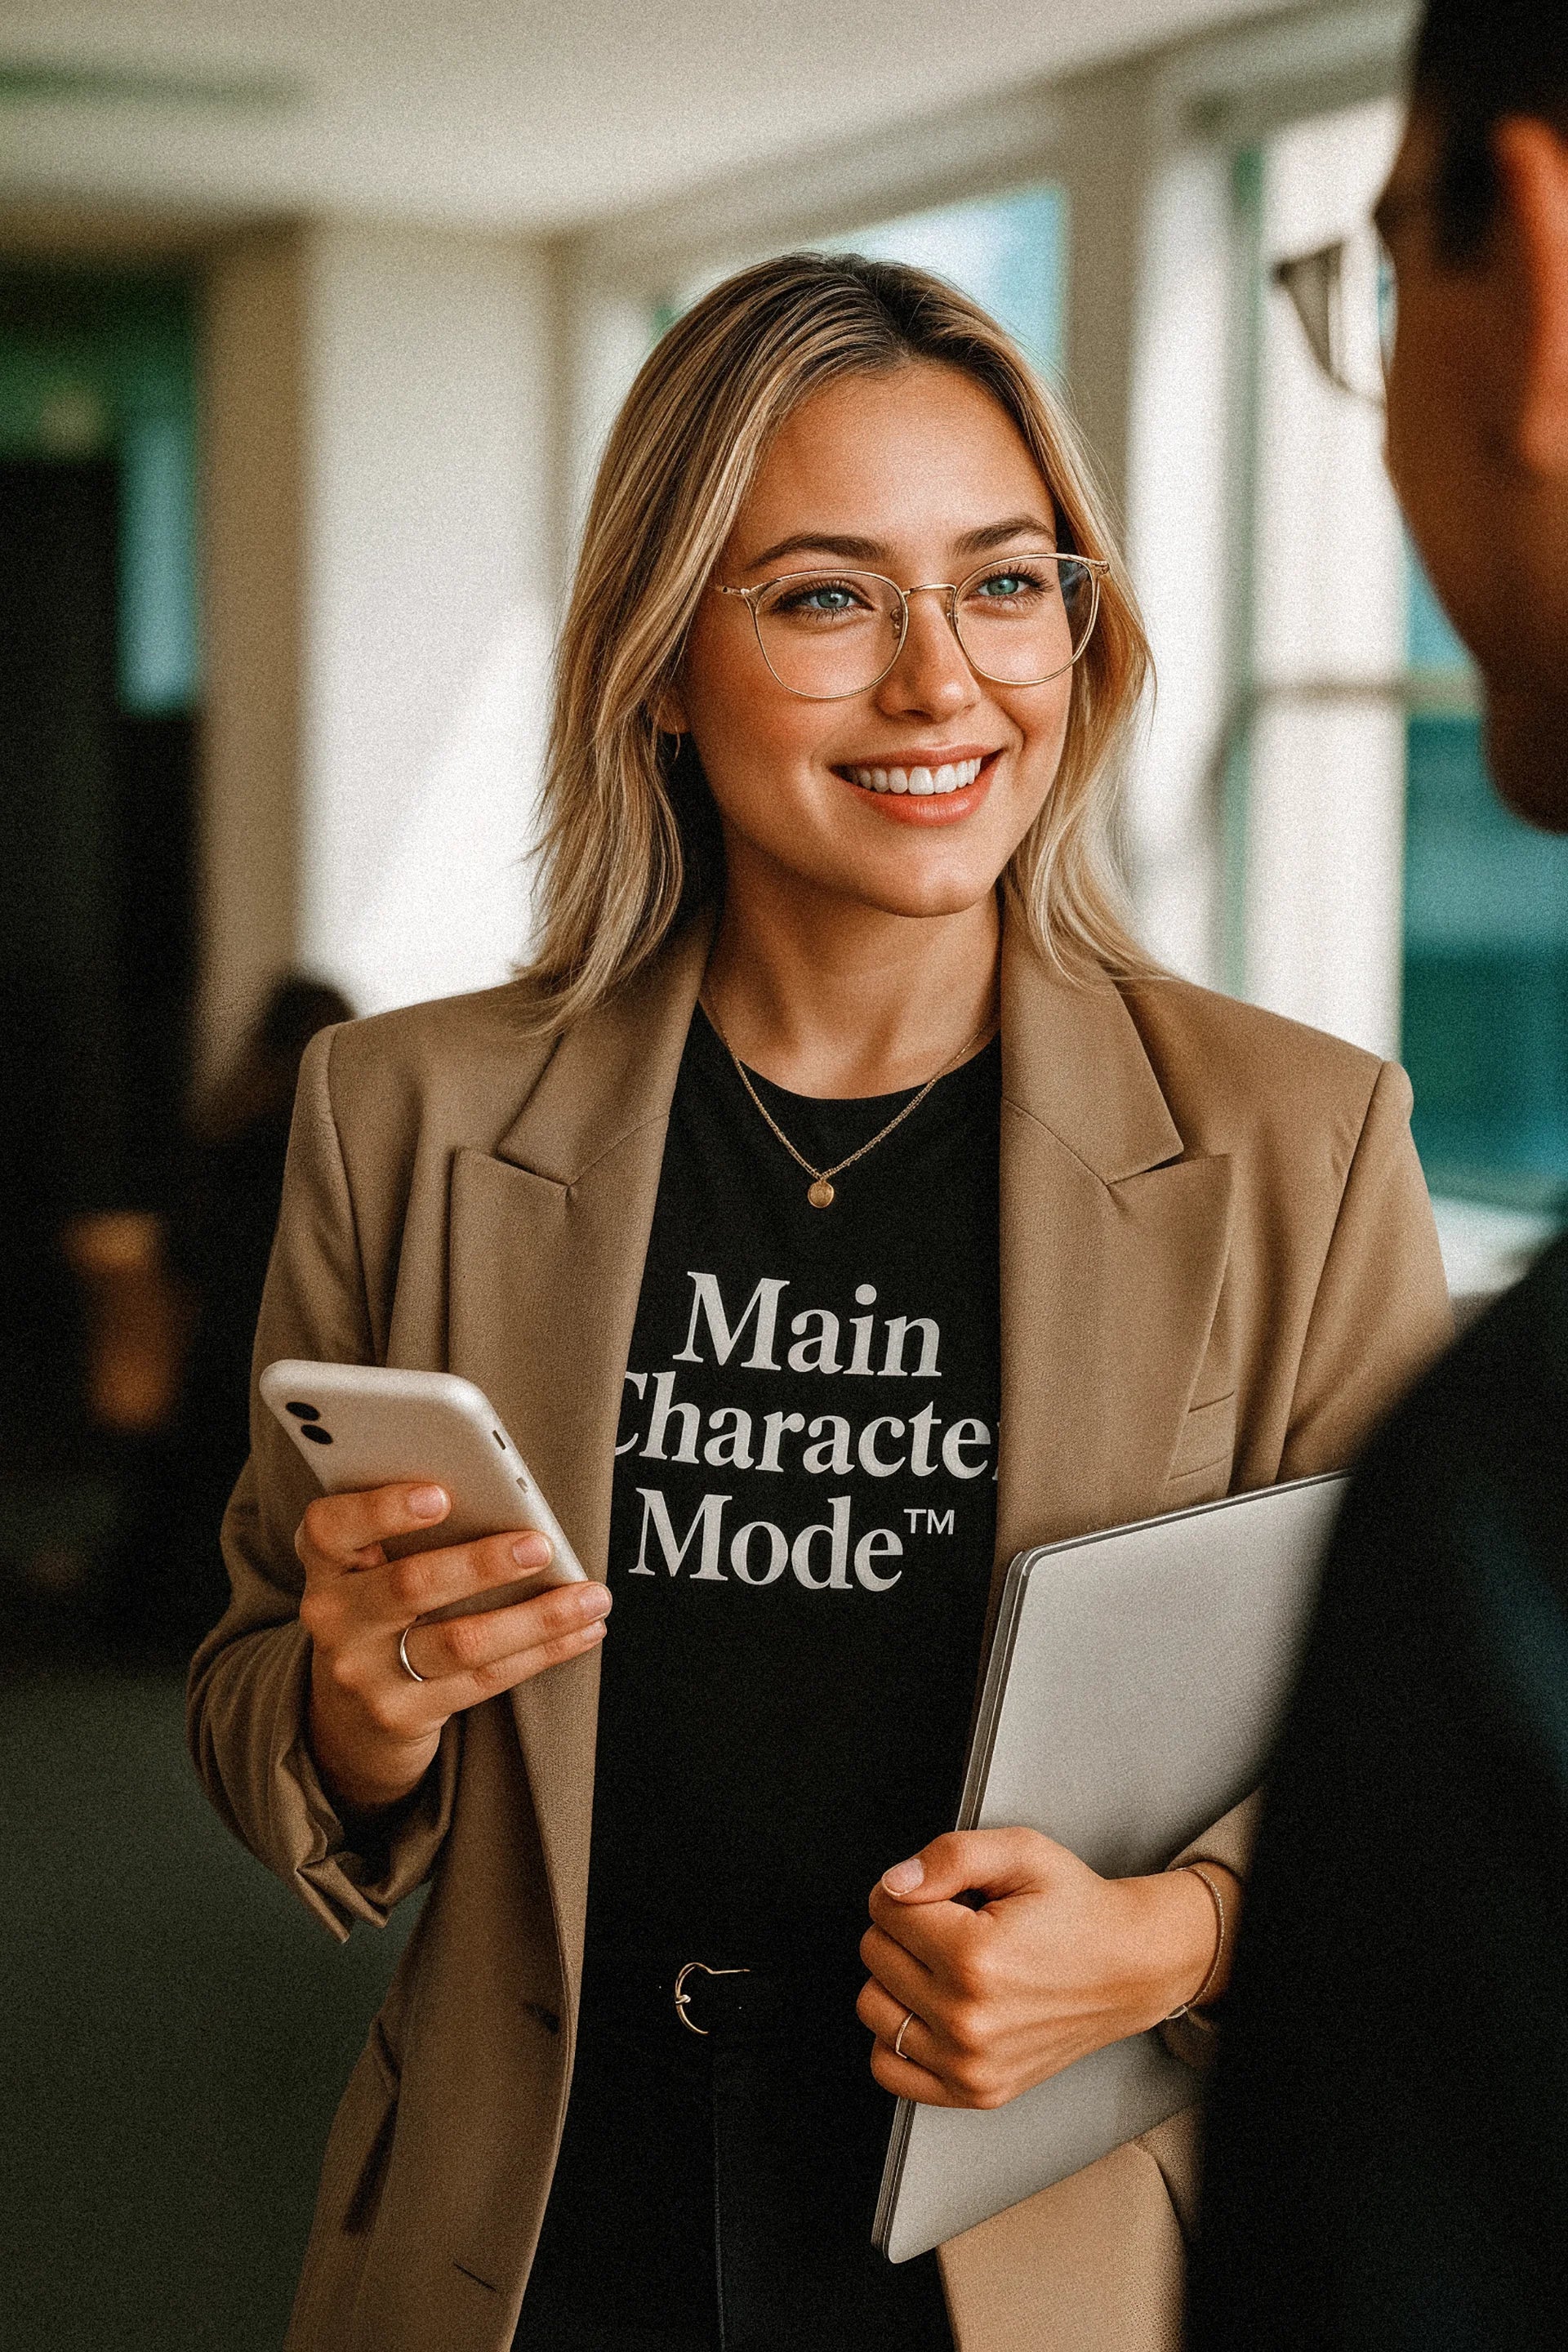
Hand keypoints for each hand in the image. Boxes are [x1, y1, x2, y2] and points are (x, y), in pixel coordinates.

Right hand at [297, 1482, 611, 1816]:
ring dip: (536, 1617)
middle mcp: (335, 1619)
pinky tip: (583, 1629)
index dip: (382, 1509)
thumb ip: (409, 1531)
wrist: (347, 1715)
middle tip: (539, 1545)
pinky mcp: (405, 1714)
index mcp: (327, 1564)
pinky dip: (543, 1651)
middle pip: (410, 1586)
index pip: (331, 1528)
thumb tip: (504, 1496)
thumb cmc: (379, 1608)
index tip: (441, 1494)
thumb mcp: (370, 1566)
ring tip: (590, 1595)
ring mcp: (366, 1674)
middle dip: (481, 1564)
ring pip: (461, 1642)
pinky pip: (486, 1679)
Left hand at [857, 1828, 1231, 2109]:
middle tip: (954, 1925)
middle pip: (875, 1954)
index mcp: (975, 1957)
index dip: (911, 1889)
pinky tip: (931, 2009)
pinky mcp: (977, 2091)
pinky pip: (891, 2069)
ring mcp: (971, 2064)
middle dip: (904, 1927)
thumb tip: (893, 1885)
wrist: (1130, 1967)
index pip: (885, 1908)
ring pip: (873, 2007)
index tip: (947, 1896)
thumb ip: (950, 1856)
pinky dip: (897, 2036)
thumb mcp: (1022, 1852)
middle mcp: (969, 2020)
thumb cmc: (1078, 1911)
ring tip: (945, 1964)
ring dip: (897, 1978)